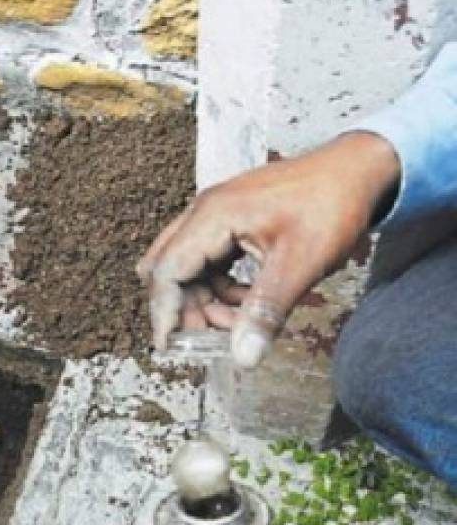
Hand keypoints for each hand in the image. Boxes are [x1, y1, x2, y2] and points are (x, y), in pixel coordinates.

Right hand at [138, 131, 399, 367]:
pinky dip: (221, 287)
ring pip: (189, 267)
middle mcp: (204, 212)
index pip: (167, 272)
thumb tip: (243, 358)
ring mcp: (216, 213)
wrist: (360, 167)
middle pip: (170, 270)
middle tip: (214, 339)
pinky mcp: (231, 220)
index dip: (164, 313)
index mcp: (212, 217)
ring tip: (241, 322)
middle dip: (186, 309)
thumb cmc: (332, 205)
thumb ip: (267, 311)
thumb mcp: (300, 263)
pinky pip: (210, 260)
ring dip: (206, 300)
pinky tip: (249, 300)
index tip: (171, 349)